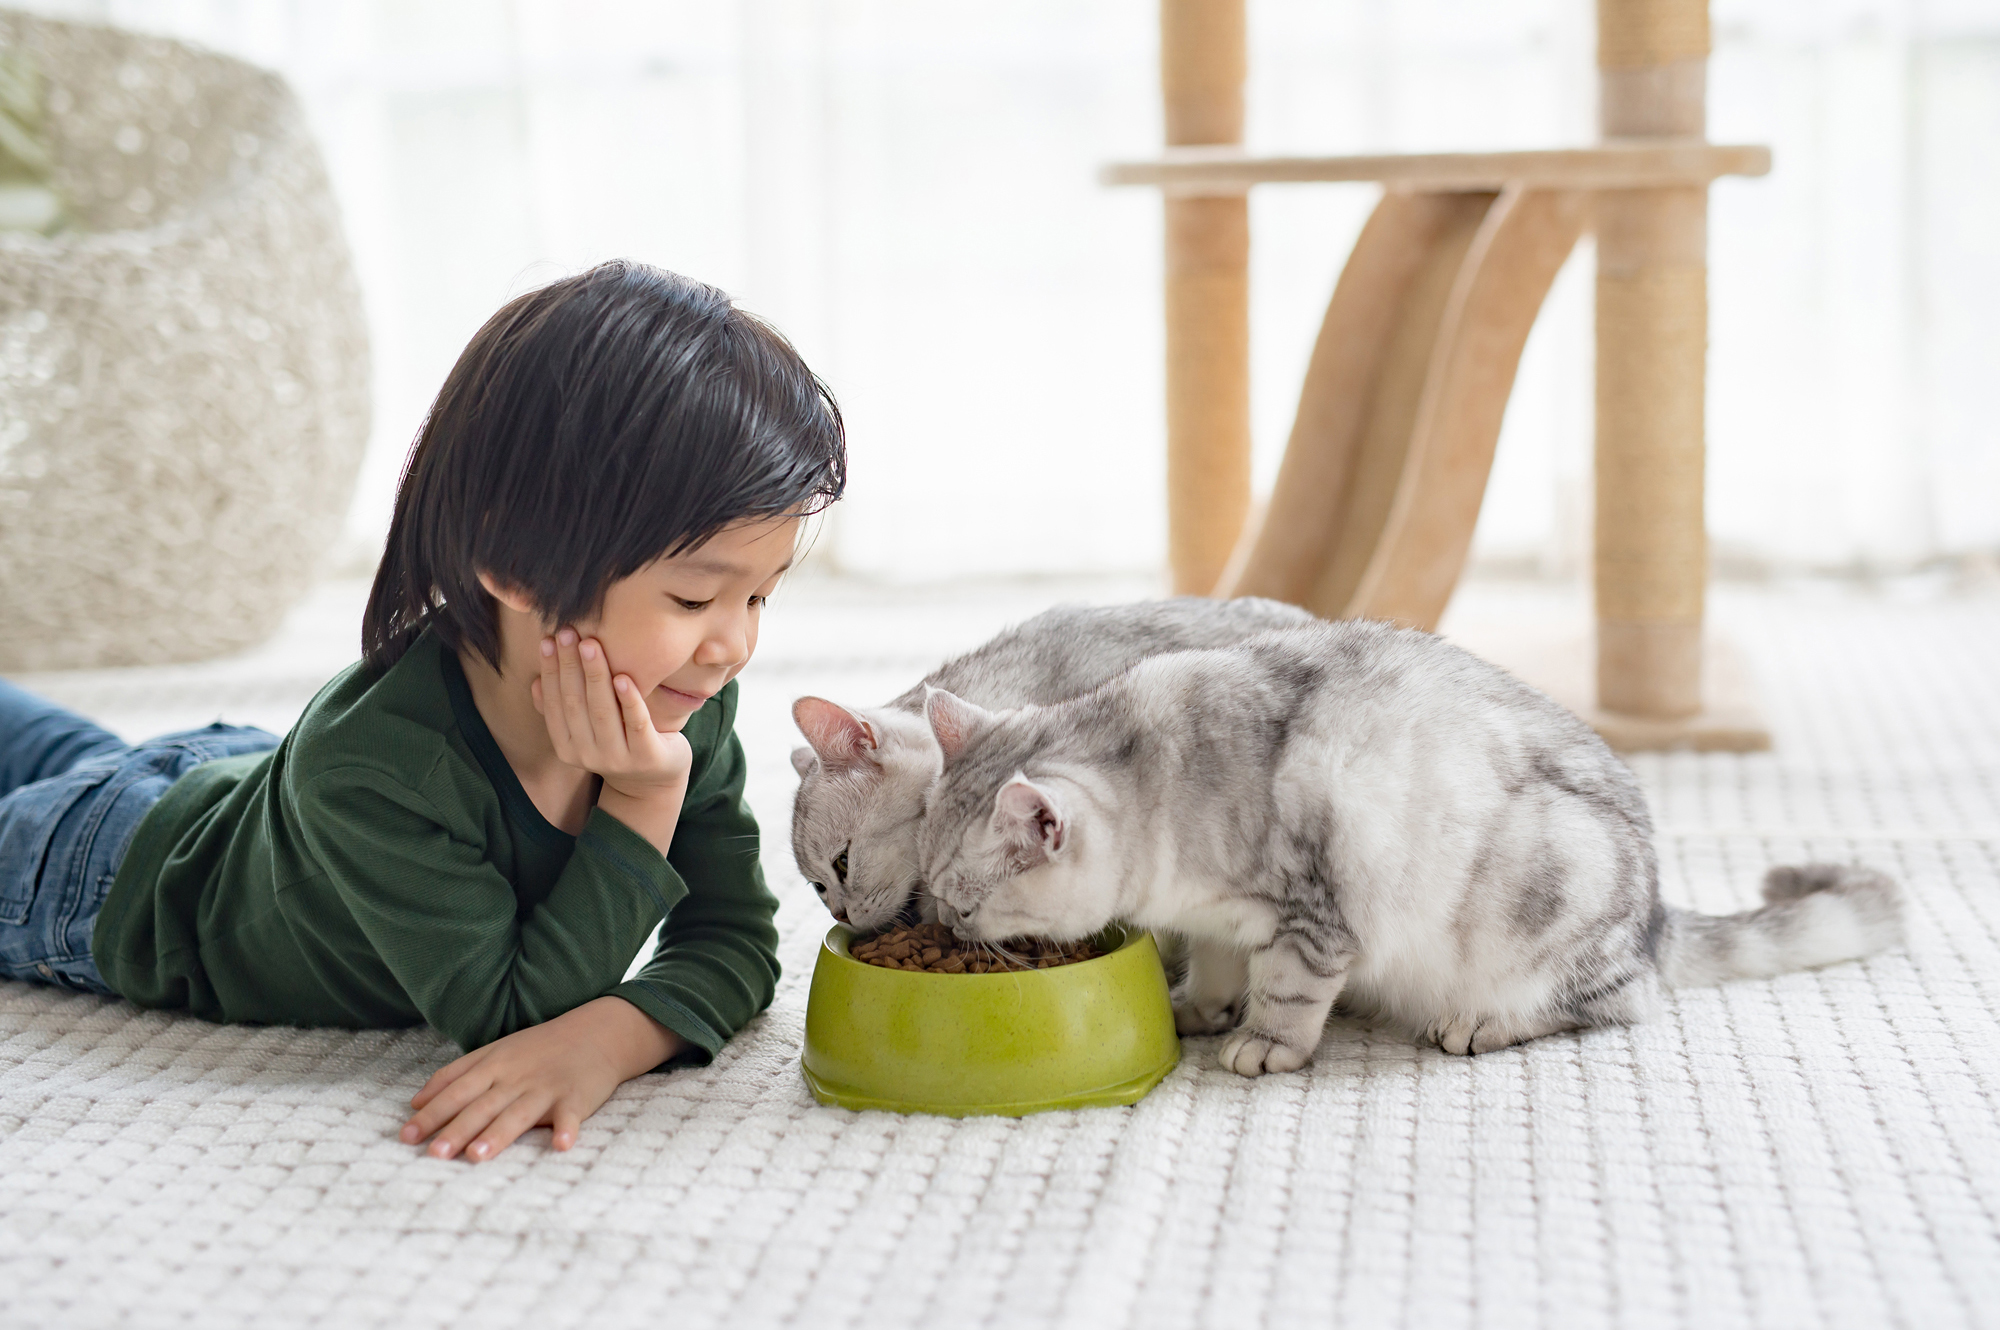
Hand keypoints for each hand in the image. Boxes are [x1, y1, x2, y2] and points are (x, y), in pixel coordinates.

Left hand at [400, 996, 684, 1161]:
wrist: (596, 1032)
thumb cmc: (538, 1048)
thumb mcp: (493, 1052)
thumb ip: (455, 1076)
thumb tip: (415, 1103)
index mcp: (494, 1066)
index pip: (457, 1091)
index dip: (432, 1113)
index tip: (406, 1136)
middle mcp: (516, 1077)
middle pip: (482, 1106)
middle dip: (457, 1130)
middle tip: (434, 1154)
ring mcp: (546, 1087)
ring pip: (519, 1113)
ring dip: (499, 1134)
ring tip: (477, 1156)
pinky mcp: (576, 1097)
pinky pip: (570, 1115)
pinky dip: (567, 1129)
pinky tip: (561, 1144)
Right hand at [532, 628, 692, 853]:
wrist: (654, 780)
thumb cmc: (618, 742)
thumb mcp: (585, 731)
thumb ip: (561, 710)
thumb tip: (535, 682)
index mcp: (567, 747)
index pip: (554, 704)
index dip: (550, 671)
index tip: (547, 640)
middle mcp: (588, 755)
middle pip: (575, 703)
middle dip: (570, 665)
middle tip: (568, 632)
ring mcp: (618, 758)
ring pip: (602, 711)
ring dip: (595, 675)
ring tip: (591, 644)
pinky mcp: (647, 756)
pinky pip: (636, 723)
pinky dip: (629, 700)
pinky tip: (624, 676)